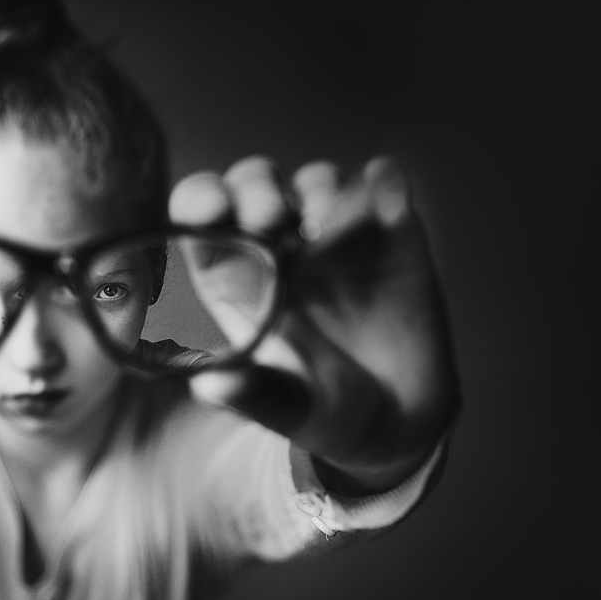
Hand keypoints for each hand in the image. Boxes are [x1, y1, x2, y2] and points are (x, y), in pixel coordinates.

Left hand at [170, 156, 460, 491]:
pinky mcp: (391, 228)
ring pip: (316, 180)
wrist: (400, 419)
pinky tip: (388, 209)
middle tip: (270, 218)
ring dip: (318, 191)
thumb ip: (254, 394)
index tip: (213, 212)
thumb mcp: (288, 408)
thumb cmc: (323, 407)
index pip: (201, 216)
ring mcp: (335, 232)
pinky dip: (384, 183)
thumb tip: (210, 386)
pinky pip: (384, 184)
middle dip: (257, 189)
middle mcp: (279, 244)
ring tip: (322, 234)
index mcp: (234, 274)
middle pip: (254, 183)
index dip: (200, 201)